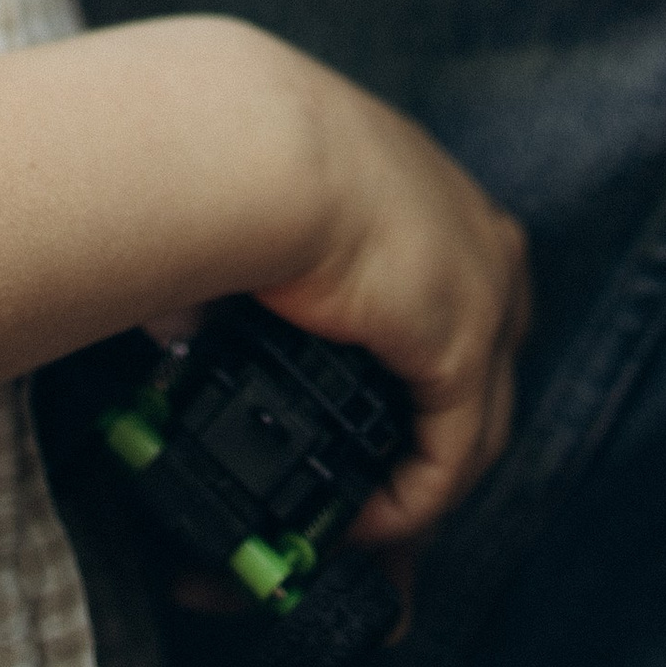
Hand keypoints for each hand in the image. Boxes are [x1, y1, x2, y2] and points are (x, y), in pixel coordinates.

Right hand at [253, 58, 528, 543]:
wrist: (250, 141)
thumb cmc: (227, 150)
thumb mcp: (253, 205)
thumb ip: (243, 272)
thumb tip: (180, 328)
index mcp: (427, 191)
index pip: (448, 301)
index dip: (408, 376)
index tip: (359, 430)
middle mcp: (477, 239)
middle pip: (478, 373)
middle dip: (429, 447)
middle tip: (369, 502)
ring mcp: (486, 292)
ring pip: (471, 426)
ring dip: (412, 487)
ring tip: (348, 525)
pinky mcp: (463, 345)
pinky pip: (448, 458)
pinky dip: (404, 503)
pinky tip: (354, 524)